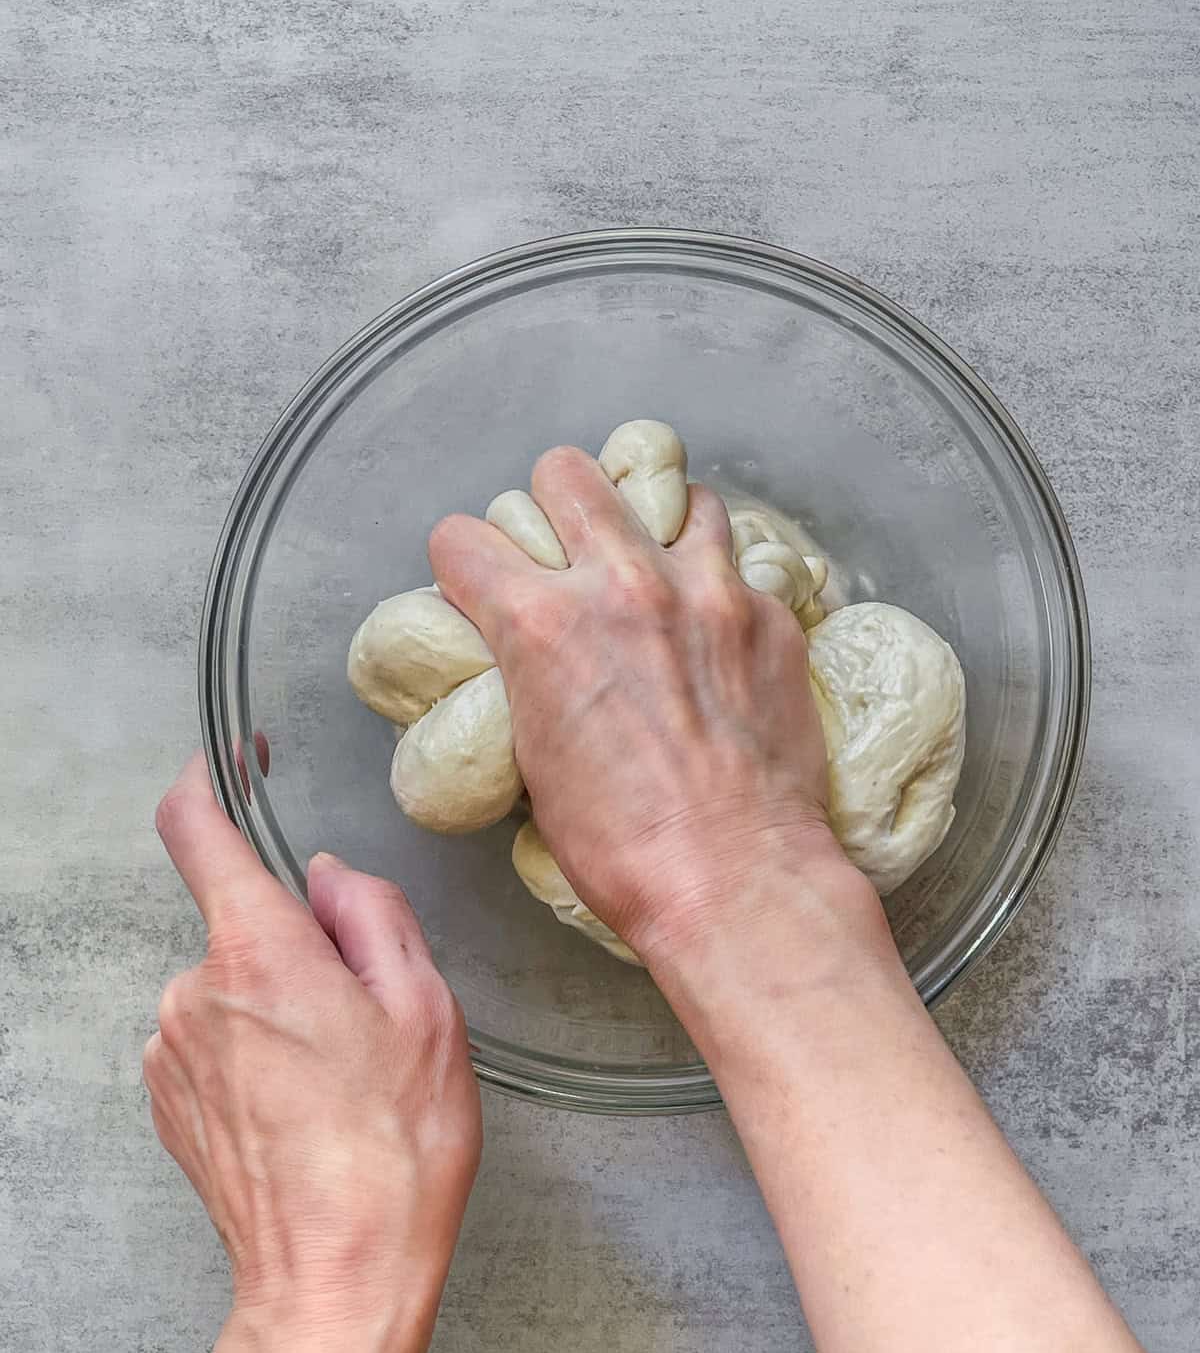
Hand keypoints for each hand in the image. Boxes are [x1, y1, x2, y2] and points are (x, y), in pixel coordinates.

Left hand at [145, 754, 480, 1352]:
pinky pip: (216, 1036)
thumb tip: (329, 878)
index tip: (237, 759)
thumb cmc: (392, 1154)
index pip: (197, 830)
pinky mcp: (170, 1100)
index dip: (212, 778)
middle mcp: (195, 993)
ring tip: (345, 1079)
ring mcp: (172, 1052)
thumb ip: (372, 915)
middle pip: (247, 920)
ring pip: (235, 982)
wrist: (335, 1282)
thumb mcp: (426, 1009)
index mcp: (259, 954)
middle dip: (304, 943)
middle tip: (370, 1015)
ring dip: (285, 1003)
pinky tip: (310, 1108)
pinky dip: (260, 1049)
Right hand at [429, 448, 863, 963]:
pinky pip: (740, 564)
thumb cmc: (622, 848)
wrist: (737, 881)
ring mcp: (708, 591)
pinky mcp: (770, 615)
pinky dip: (718, 585)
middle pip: (567, 472)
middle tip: (567, 553)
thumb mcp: (532, 756)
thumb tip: (522, 647)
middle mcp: (623, 584)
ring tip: (657, 570)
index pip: (463, 538)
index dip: (464, 562)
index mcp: (542, 625)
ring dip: (653, 528)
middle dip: (554, 506)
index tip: (479, 581)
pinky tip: (716, 629)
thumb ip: (524, 673)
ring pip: (673, 493)